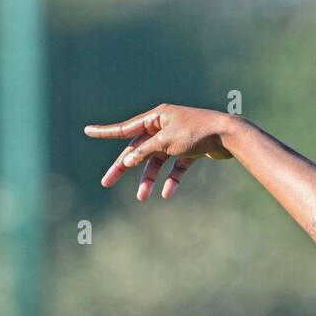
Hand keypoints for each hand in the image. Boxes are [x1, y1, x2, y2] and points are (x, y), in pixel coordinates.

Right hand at [84, 104, 234, 200]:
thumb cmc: (197, 132)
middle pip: (138, 149)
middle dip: (124, 168)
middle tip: (106, 182)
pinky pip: (176, 167)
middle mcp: (163, 126)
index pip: (125, 128)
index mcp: (155, 118)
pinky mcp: (190, 150)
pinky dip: (171, 179)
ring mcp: (177, 139)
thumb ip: (145, 150)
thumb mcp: (166, 141)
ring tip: (142, 198)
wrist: (228, 135)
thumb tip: (127, 160)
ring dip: (149, 179)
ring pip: (157, 162)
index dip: (106, 132)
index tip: (87, 132)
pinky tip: (168, 193)